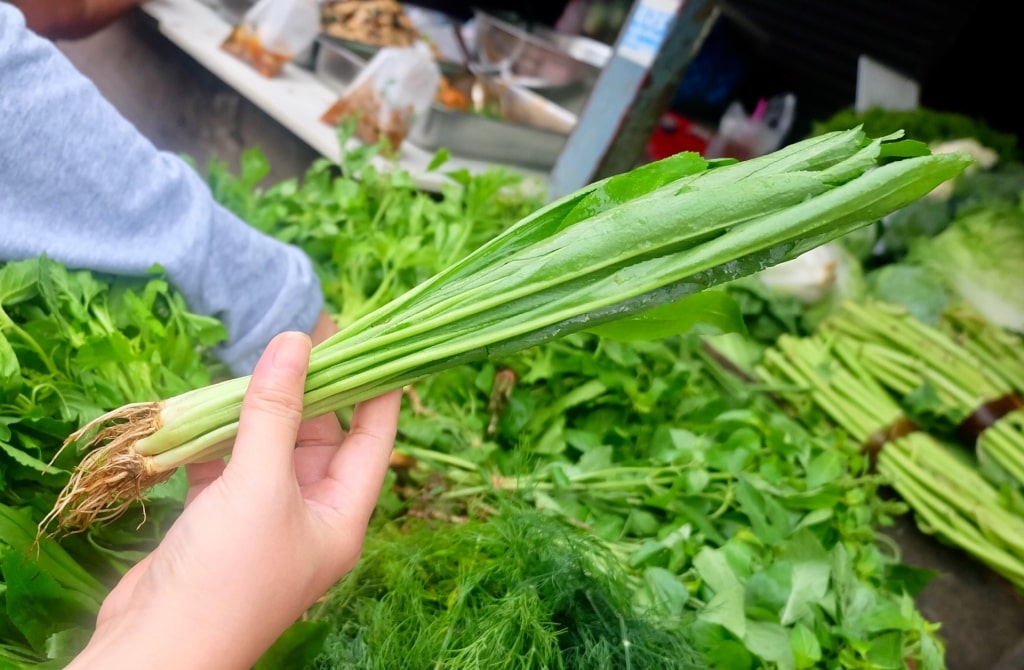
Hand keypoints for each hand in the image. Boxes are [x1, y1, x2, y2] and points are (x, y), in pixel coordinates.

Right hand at [67, 331, 401, 669]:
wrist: (156, 652)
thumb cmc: (228, 574)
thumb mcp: (260, 485)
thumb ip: (276, 411)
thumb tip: (296, 342)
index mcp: (342, 514)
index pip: (373, 438)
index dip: (376, 388)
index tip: (375, 339)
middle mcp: (309, 515)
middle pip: (319, 436)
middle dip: (310, 386)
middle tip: (301, 332)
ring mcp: (261, 518)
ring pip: (268, 446)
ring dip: (257, 407)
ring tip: (255, 354)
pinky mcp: (216, 520)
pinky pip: (225, 465)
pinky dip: (214, 437)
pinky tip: (203, 403)